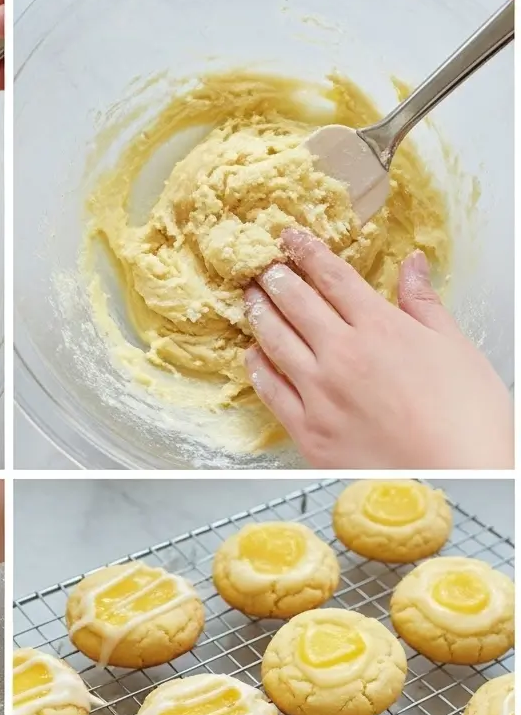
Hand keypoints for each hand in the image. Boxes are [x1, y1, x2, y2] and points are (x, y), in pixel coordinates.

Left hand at [244, 228, 512, 468]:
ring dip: (258, 314)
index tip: (290, 238)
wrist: (456, 477)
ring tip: (248, 299)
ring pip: (274, 341)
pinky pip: (269, 390)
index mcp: (379, 328)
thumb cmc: (466, 420)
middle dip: (275, 278)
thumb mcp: (456, 347)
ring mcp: (318, 392)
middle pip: (295, 303)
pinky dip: (256, 367)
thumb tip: (412, 263)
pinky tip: (251, 354)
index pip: (332, 276)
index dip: (307, 251)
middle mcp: (341, 354)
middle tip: (261, 266)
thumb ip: (424, 303)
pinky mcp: (306, 429)